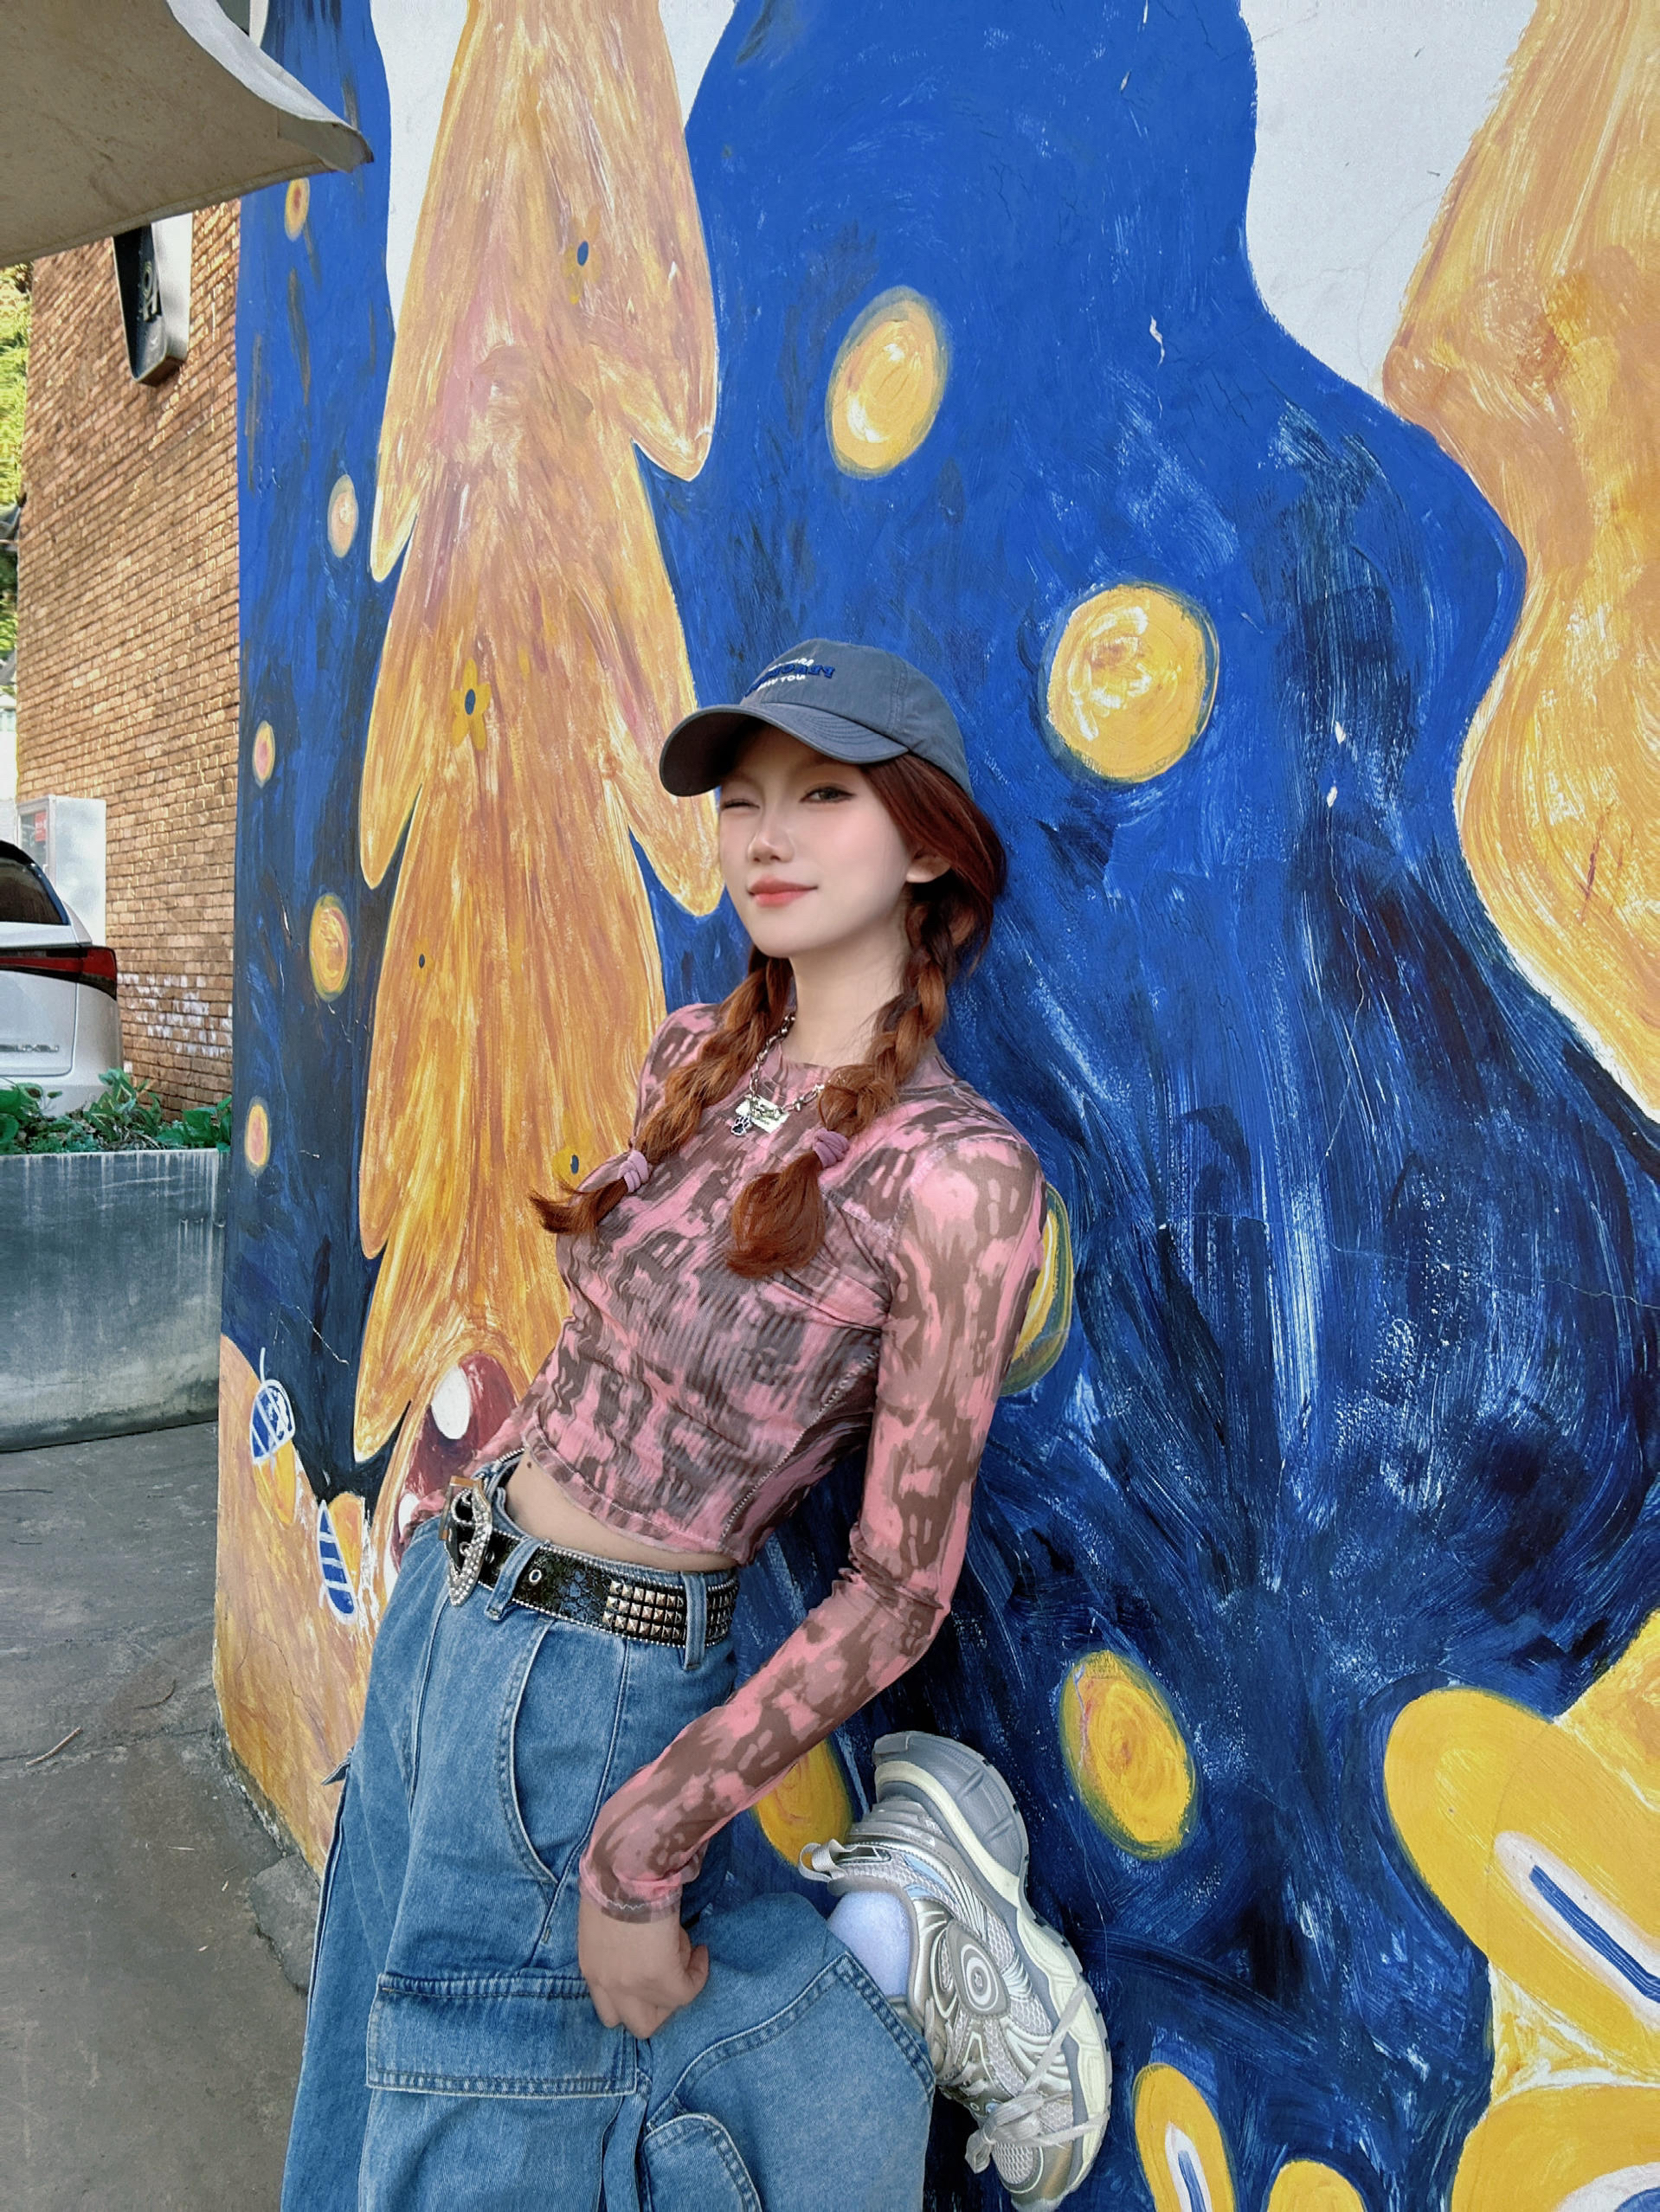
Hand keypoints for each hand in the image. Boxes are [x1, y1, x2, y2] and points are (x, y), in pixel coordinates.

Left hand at [578, 1891, 708, 2036]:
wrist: (625, 1867)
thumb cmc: (613, 1880)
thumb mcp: (604, 1918)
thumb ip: (615, 1941)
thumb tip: (639, 1941)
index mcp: (591, 1968)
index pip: (609, 2008)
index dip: (636, 1996)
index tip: (653, 1970)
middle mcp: (607, 1985)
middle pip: (637, 2023)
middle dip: (659, 2004)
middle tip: (671, 1974)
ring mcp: (632, 1986)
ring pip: (662, 2015)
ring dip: (675, 1989)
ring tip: (682, 1951)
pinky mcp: (659, 1978)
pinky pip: (687, 1991)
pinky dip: (698, 1973)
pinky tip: (701, 1951)